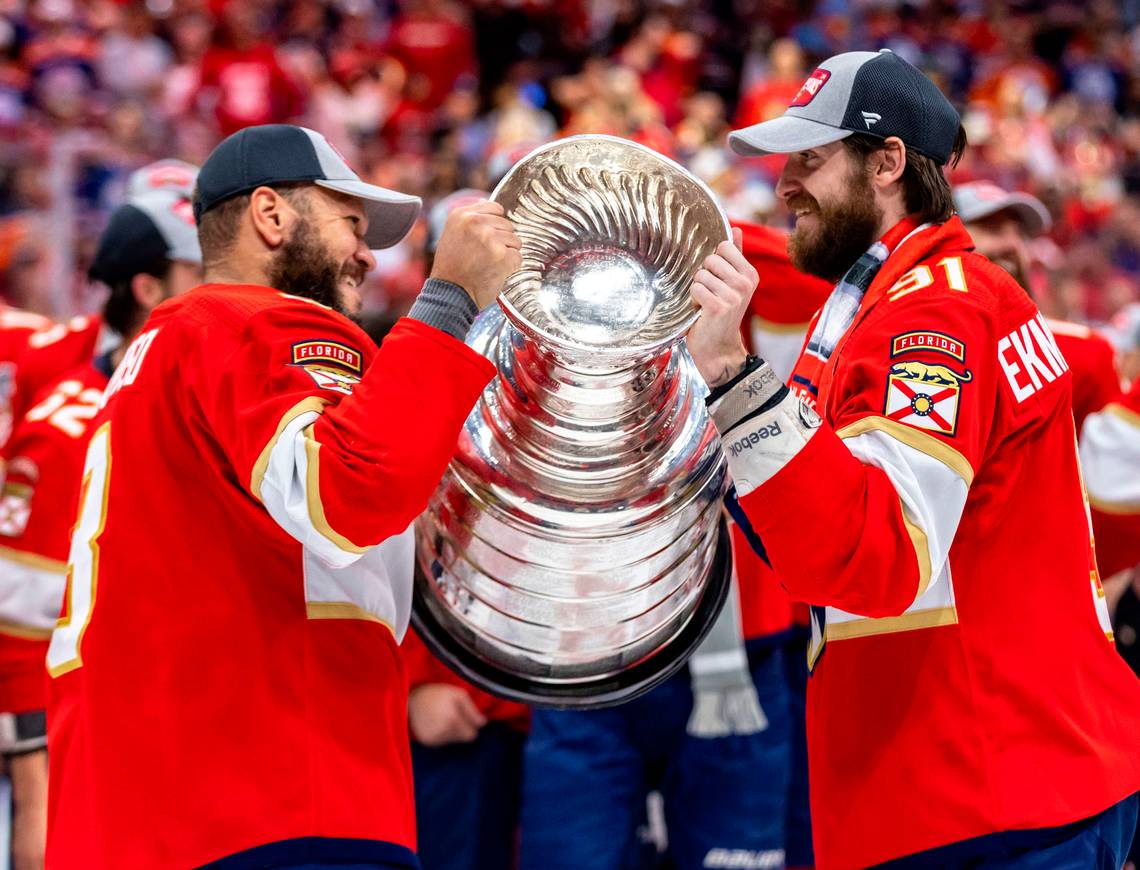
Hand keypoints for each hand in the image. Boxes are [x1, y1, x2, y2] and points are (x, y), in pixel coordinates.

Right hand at [408, 683, 487, 746]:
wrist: (411, 698)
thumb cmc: (437, 694)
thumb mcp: (458, 694)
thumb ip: (472, 710)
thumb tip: (483, 724)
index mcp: (452, 719)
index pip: (471, 735)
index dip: (471, 726)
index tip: (467, 718)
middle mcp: (443, 731)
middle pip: (462, 739)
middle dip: (462, 729)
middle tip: (453, 715)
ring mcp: (434, 738)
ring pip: (452, 741)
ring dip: (452, 732)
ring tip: (443, 718)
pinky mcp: (427, 742)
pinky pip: (442, 742)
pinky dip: (442, 734)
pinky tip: (436, 724)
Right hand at [430, 201, 521, 309]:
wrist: (450, 294)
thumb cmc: (452, 268)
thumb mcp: (452, 234)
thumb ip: (470, 218)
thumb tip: (486, 203)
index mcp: (462, 215)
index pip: (495, 208)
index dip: (494, 225)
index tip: (485, 240)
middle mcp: (476, 222)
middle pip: (507, 225)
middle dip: (501, 241)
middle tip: (484, 256)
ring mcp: (490, 238)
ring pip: (515, 241)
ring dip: (507, 254)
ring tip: (489, 264)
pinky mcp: (502, 255)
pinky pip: (518, 258)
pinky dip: (510, 268)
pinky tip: (495, 272)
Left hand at [684, 228, 758, 386]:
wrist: (719, 347)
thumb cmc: (722, 313)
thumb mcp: (732, 283)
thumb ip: (735, 256)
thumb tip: (736, 228)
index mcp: (750, 274)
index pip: (723, 247)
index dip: (713, 262)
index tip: (718, 279)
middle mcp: (745, 283)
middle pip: (710, 259)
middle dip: (703, 276)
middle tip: (711, 294)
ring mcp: (733, 295)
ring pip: (700, 275)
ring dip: (697, 290)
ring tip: (706, 303)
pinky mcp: (718, 307)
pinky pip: (695, 288)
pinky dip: (693, 300)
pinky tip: (701, 311)